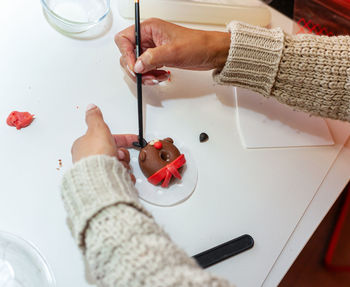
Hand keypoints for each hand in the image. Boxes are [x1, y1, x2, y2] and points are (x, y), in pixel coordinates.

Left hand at [71, 104, 137, 182]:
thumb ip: (95, 118)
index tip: (132, 140)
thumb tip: (91, 108)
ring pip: (117, 165)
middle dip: (121, 154)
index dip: (121, 139)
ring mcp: (96, 171)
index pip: (106, 138)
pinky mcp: (103, 182)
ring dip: (123, 165)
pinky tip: (120, 175)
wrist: (99, 177)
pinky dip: (123, 176)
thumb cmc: (96, 155)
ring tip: (119, 166)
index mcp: (85, 146)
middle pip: (113, 152)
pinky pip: (118, 177)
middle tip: (119, 155)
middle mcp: (89, 159)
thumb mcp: (97, 129)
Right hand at [115, 18, 229, 84]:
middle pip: (128, 54)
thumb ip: (152, 58)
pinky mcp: (158, 58)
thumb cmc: (198, 45)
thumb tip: (137, 66)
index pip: (124, 39)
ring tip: (157, 77)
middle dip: (136, 68)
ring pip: (137, 64)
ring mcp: (153, 49)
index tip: (135, 67)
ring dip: (145, 74)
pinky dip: (151, 76)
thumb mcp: (173, 51)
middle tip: (146, 76)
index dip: (127, 55)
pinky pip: (147, 69)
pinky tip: (162, 76)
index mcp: (149, 28)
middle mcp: (148, 37)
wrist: (212, 53)